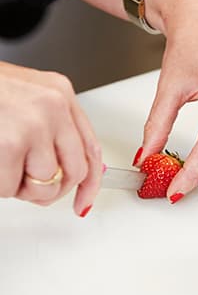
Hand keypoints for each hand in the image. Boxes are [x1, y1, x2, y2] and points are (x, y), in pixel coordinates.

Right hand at [0, 62, 101, 215]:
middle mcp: (53, 107)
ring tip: (2, 164)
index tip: (83, 201)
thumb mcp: (25, 96)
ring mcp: (34, 125)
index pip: (91, 147)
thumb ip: (50, 127)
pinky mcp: (9, 144)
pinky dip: (0, 185)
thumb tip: (62, 170)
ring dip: (19, 186)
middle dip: (51, 189)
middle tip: (28, 186)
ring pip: (43, 184)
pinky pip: (11, 188)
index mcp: (60, 93)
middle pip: (74, 171)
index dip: (90, 182)